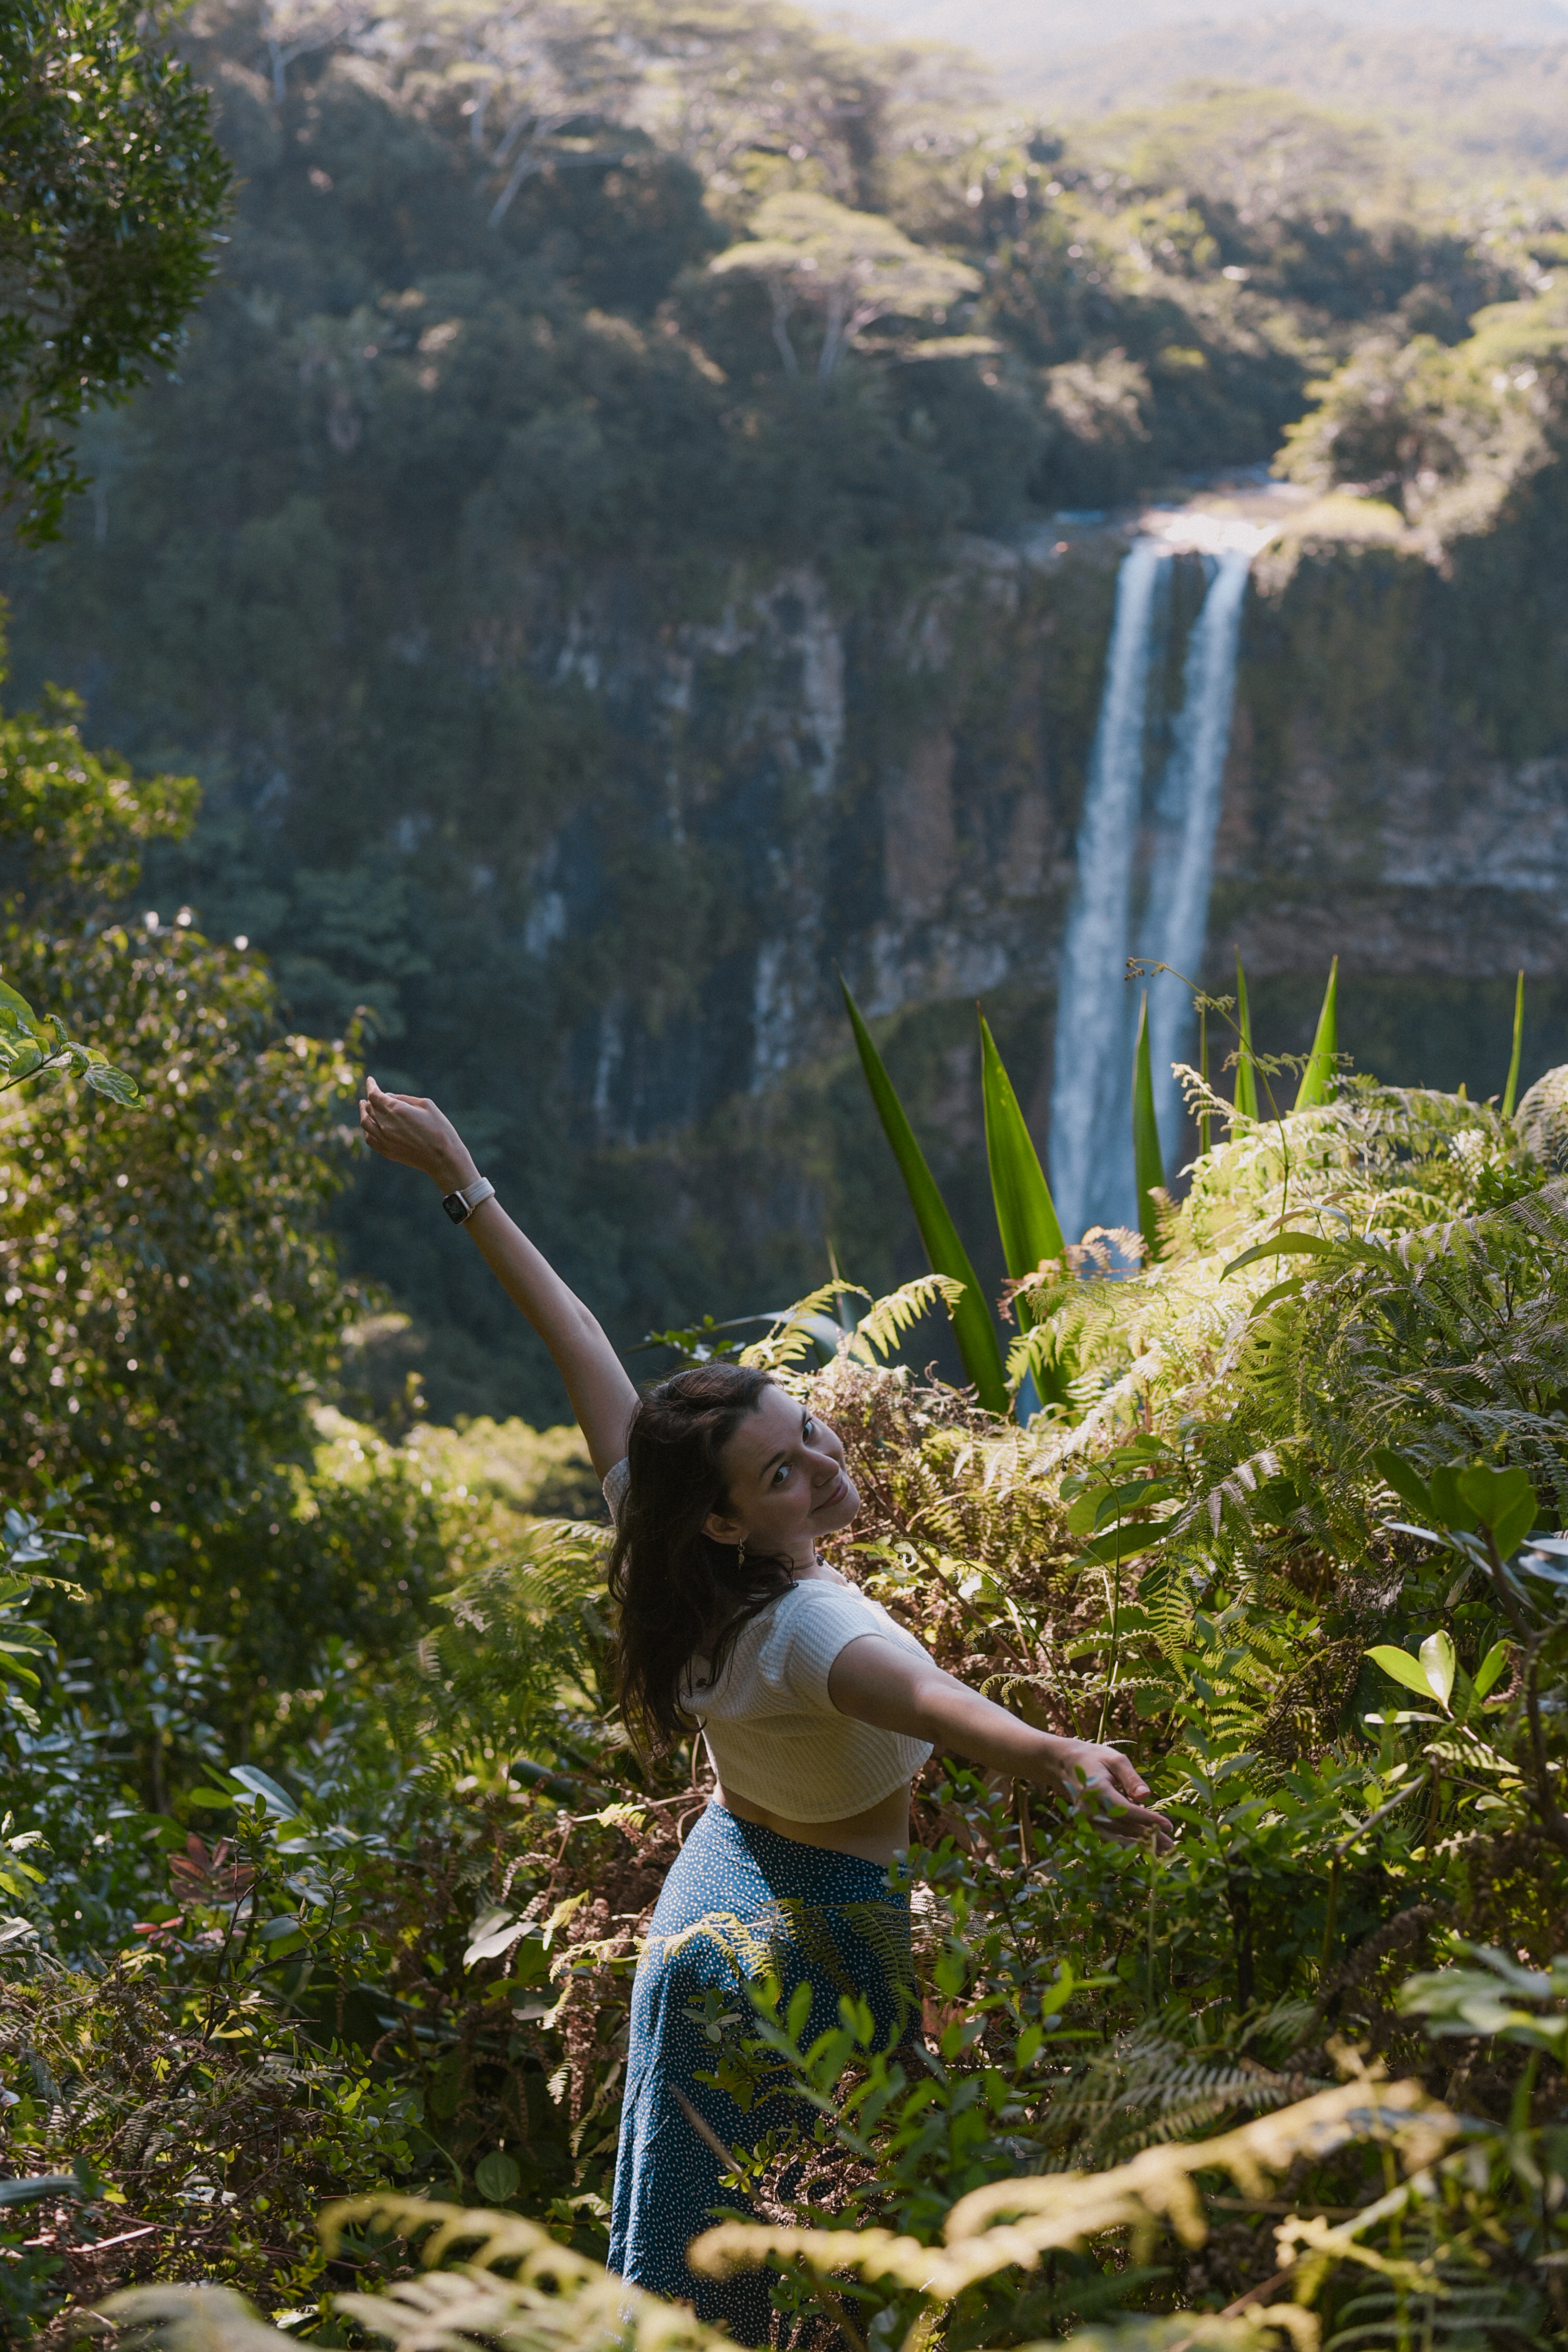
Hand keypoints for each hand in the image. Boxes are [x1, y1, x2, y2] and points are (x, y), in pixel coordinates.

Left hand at [359, 1075, 477, 1192]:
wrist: (443, 1158)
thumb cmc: (440, 1128)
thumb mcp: (427, 1105)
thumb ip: (405, 1098)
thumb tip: (389, 1096)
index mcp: (396, 1109)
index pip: (374, 1094)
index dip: (371, 1085)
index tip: (370, 1080)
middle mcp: (386, 1124)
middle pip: (370, 1107)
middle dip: (370, 1098)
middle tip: (373, 1095)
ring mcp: (385, 1139)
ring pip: (365, 1122)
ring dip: (363, 1112)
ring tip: (364, 1106)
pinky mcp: (387, 1151)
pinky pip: (370, 1139)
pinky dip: (367, 1129)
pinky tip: (370, 1125)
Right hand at [1044, 1740, 1173, 1851]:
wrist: (1065, 1764)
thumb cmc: (1094, 1758)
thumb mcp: (1115, 1759)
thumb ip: (1130, 1777)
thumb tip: (1146, 1796)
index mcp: (1097, 1789)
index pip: (1125, 1809)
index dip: (1147, 1819)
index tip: (1168, 1826)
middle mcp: (1089, 1808)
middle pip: (1121, 1828)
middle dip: (1147, 1837)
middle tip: (1171, 1845)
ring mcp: (1085, 1818)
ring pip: (1114, 1838)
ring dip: (1137, 1846)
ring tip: (1161, 1851)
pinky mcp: (1086, 1824)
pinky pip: (1107, 1838)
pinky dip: (1124, 1844)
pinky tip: (1142, 1848)